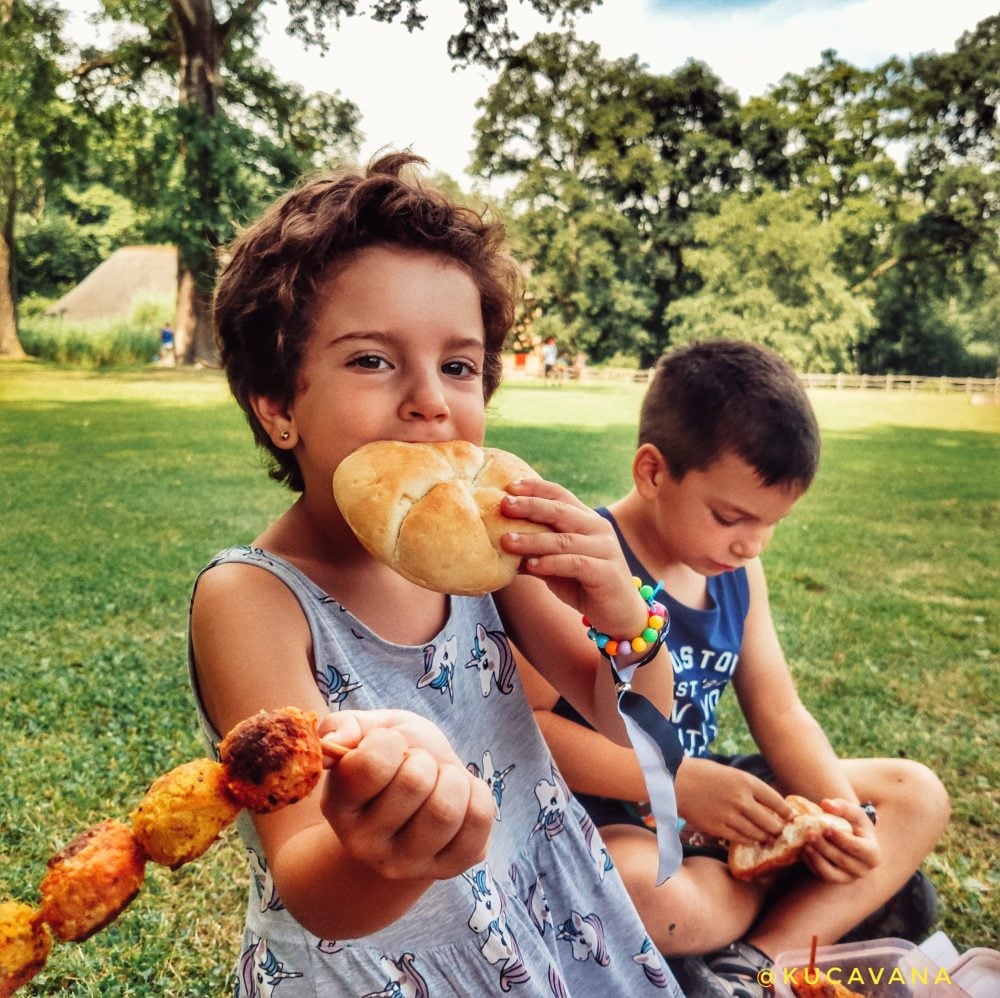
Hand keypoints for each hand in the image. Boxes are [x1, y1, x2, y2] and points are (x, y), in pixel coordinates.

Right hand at [318, 709, 494, 881]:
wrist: (418, 801)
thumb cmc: (391, 761)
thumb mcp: (367, 732)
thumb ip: (343, 726)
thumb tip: (335, 741)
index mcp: (339, 807)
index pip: (371, 764)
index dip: (389, 740)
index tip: (389, 745)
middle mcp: (365, 845)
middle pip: (415, 783)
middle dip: (424, 758)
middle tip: (418, 764)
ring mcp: (408, 863)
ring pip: (446, 810)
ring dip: (452, 778)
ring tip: (441, 779)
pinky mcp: (450, 867)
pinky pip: (479, 820)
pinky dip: (477, 793)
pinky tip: (462, 796)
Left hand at [500, 478, 649, 640]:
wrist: (619, 614)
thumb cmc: (584, 585)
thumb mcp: (555, 565)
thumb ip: (535, 552)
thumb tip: (500, 543)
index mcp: (586, 520)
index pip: (560, 495)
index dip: (536, 489)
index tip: (509, 487)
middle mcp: (598, 529)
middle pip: (561, 511)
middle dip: (530, 506)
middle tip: (504, 505)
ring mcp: (604, 549)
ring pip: (564, 539)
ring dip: (533, 540)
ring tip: (506, 541)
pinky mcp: (607, 572)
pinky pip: (575, 564)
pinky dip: (550, 563)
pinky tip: (530, 566)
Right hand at [680, 761, 792, 842]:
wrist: (675, 780)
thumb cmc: (703, 773)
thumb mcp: (731, 773)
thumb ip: (750, 788)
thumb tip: (771, 805)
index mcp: (746, 781)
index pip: (777, 802)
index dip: (786, 813)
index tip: (789, 817)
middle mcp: (741, 799)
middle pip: (772, 823)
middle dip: (778, 829)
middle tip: (779, 831)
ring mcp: (730, 815)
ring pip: (758, 834)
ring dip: (765, 837)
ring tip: (766, 837)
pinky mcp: (718, 828)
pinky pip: (742, 840)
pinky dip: (749, 841)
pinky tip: (751, 839)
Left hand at [800, 798, 879, 882]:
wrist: (852, 839)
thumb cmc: (855, 824)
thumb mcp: (854, 813)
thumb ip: (843, 807)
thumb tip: (826, 804)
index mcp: (873, 853)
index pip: (858, 848)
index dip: (843, 839)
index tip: (828, 828)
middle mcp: (863, 869)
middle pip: (842, 859)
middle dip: (825, 847)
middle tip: (810, 833)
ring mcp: (849, 877)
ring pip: (832, 872)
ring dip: (817, 857)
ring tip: (804, 843)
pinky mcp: (836, 879)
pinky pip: (823, 875)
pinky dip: (812, 864)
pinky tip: (803, 850)